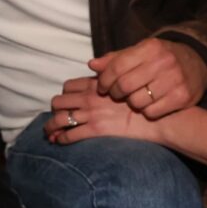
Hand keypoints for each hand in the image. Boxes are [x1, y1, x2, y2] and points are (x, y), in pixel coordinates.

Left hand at [45, 77, 163, 144]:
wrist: (157, 116)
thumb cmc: (146, 97)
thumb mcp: (128, 77)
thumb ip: (110, 70)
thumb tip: (93, 65)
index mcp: (96, 85)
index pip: (68, 86)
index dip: (65, 93)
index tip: (66, 101)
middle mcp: (90, 98)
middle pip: (59, 102)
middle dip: (55, 110)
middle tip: (55, 117)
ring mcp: (91, 114)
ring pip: (59, 119)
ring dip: (51, 127)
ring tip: (49, 133)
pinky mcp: (96, 130)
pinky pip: (70, 135)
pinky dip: (61, 139)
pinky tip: (60, 142)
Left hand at [88, 38, 206, 118]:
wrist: (197, 64)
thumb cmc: (160, 59)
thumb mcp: (140, 52)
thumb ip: (115, 59)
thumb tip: (92, 65)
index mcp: (150, 47)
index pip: (117, 66)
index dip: (104, 80)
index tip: (101, 87)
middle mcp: (164, 62)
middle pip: (125, 85)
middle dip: (115, 93)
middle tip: (116, 95)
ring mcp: (175, 80)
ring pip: (137, 102)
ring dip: (131, 104)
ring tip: (135, 98)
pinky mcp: (183, 97)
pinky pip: (152, 113)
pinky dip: (147, 112)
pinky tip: (150, 105)